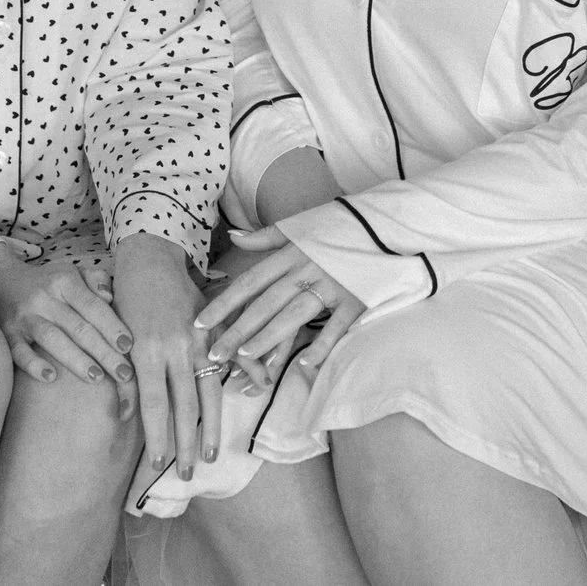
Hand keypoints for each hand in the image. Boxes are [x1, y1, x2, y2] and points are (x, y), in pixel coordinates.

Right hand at [0, 243, 134, 401]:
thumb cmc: (46, 282)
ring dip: (75, 359)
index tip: (129, 346)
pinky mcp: (7, 334)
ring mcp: (24, 317)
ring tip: (97, 377)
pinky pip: (18, 351)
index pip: (93, 306)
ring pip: (52, 339)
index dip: (112, 325)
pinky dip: (33, 364)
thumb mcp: (71, 272)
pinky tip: (50, 377)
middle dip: (103, 351)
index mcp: (64, 281)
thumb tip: (110, 296)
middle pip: (78, 327)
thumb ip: (95, 281)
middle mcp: (44, 298)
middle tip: (125, 373)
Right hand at [111, 235, 217, 483]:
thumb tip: (262, 384)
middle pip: (183, 405)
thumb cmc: (184, 294)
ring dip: (157, 434)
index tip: (211, 457)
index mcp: (204, 343)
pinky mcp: (125, 344)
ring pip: (155, 400)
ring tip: (159, 462)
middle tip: (185, 474)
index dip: (210, 428)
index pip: (209, 395)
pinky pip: (127, 382)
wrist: (147, 261)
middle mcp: (180, 348)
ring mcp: (150, 346)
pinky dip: (128, 405)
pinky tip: (128, 425)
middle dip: (185, 442)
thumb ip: (238, 352)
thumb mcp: (217, 319)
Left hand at [193, 227, 360, 392]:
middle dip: (237, 330)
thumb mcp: (299, 225)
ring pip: (294, 314)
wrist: (386, 222)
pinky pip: (336, 326)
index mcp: (291, 252)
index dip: (224, 303)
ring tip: (245, 358)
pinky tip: (302, 364)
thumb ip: (264, 236)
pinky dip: (321, 345)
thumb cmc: (338, 225)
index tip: (200, 323)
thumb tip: (232, 236)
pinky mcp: (356, 298)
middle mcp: (307, 268)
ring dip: (269, 337)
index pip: (250, 281)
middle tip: (214, 355)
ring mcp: (332, 284)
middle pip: (266, 303)